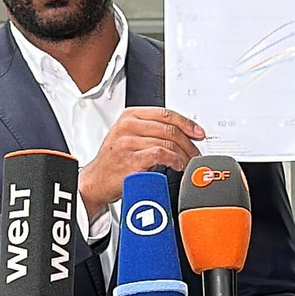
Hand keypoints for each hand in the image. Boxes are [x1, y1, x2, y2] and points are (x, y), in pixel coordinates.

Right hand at [80, 107, 204, 214]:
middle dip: (188, 141)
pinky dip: (174, 160)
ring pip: (167, 142)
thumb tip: (182, 133)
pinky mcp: (131, 159)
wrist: (96, 181)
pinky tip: (177, 165)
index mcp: (130, 116)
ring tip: (187, 161)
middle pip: (169, 128)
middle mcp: (128, 126)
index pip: (166, 113)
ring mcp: (128, 142)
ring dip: (183, 154)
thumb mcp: (128, 136)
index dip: (186, 123)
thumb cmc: (114, 161)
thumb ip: (151, 130)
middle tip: (195, 152)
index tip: (198, 132)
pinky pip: (161, 154)